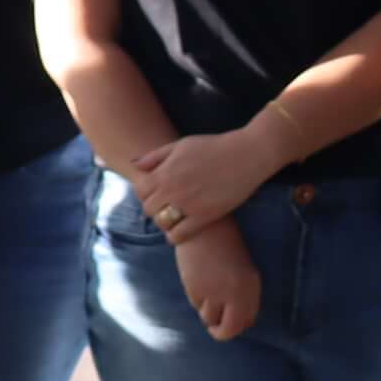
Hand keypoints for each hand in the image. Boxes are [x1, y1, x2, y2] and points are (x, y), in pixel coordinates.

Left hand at [129, 122, 280, 241]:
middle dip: (154, 207)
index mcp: (165, 172)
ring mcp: (188, 205)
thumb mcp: (180, 145)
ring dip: (165, 221)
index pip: (139, 191)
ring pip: (162, 223)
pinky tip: (181, 229)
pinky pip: (179, 235)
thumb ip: (155, 156)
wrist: (247, 154)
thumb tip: (134, 165)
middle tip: (166, 204)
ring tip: (174, 216)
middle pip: (149, 209)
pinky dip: (175, 235)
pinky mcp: (205, 216)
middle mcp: (172, 190)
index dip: (145, 192)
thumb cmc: (213, 146)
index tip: (155, 191)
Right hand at [174, 219, 261, 340]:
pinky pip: (196, 305)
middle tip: (216, 327)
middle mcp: (234, 294)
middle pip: (227, 330)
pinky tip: (199, 283)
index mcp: (250, 288)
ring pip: (208, 318)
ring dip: (209, 312)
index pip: (245, 322)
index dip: (239, 325)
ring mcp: (213, 294)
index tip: (233, 321)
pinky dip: (198, 300)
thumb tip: (239, 319)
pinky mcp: (194, 290)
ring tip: (208, 295)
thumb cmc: (226, 244)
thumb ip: (244, 294)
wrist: (202, 227)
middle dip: (221, 332)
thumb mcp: (244, 269)